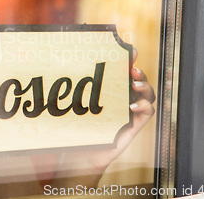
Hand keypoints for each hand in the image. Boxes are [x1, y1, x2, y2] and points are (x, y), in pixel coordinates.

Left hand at [52, 48, 155, 185]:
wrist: (83, 152)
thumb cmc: (78, 127)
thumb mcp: (72, 104)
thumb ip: (69, 90)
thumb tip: (54, 68)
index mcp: (111, 87)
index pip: (123, 68)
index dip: (129, 57)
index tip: (130, 50)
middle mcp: (123, 95)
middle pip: (139, 78)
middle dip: (139, 71)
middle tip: (132, 69)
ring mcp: (130, 109)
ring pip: (147, 92)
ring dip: (144, 85)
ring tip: (133, 85)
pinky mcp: (135, 123)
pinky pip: (149, 111)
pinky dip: (144, 105)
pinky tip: (131, 106)